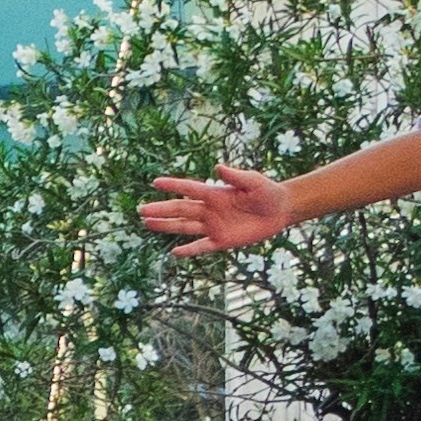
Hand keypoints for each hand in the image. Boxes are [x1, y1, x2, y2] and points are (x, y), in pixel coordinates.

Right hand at [138, 167, 298, 251]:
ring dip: (166, 226)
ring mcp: (214, 226)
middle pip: (180, 210)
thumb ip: (236, 176)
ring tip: (147, 224)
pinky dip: (189, 250)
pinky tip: (174, 253)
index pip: (189, 189)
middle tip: (141, 210)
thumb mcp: (254, 182)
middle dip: (161, 210)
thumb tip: (218, 168)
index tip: (155, 183)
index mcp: (215, 193)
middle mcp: (209, 209)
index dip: (173, 186)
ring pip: (185, 227)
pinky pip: (202, 247)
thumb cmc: (267, 192)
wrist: (280, 211)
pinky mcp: (222, 241)